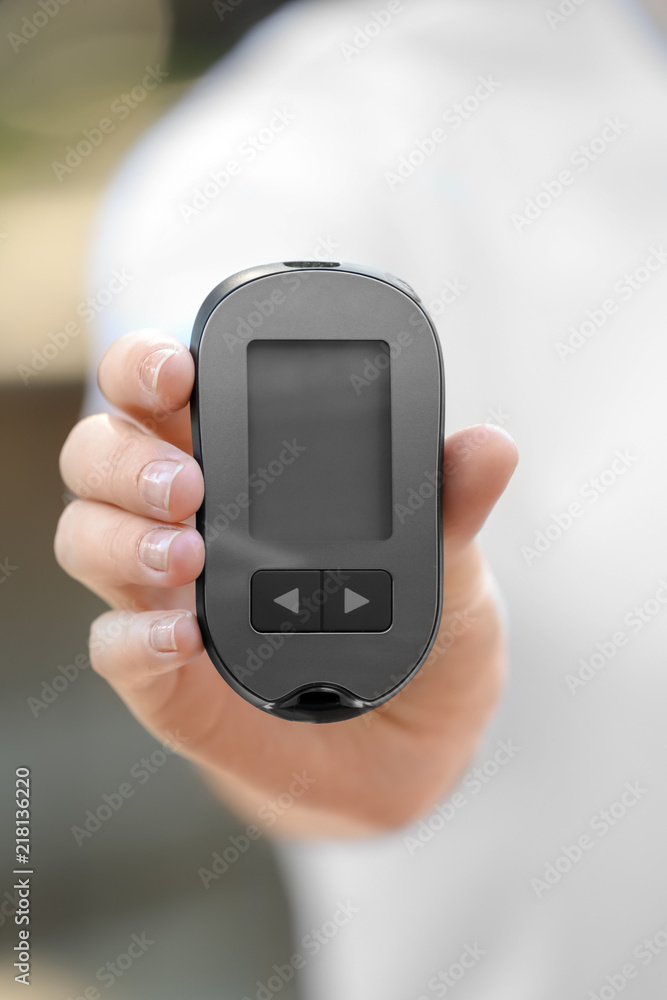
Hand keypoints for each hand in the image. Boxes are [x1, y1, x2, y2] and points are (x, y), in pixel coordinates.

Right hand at [55, 331, 517, 835]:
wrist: (412, 746)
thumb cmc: (419, 638)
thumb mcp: (449, 568)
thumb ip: (453, 507)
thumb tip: (489, 446)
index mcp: (246, 468)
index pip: (167, 392)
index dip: (149, 364)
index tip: (180, 368)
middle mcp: (189, 520)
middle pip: (100, 453)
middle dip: (122, 454)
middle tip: (188, 483)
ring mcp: (169, 598)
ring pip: (87, 538)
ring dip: (123, 539)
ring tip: (188, 558)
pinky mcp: (167, 677)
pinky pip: (114, 649)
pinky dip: (135, 640)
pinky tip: (182, 638)